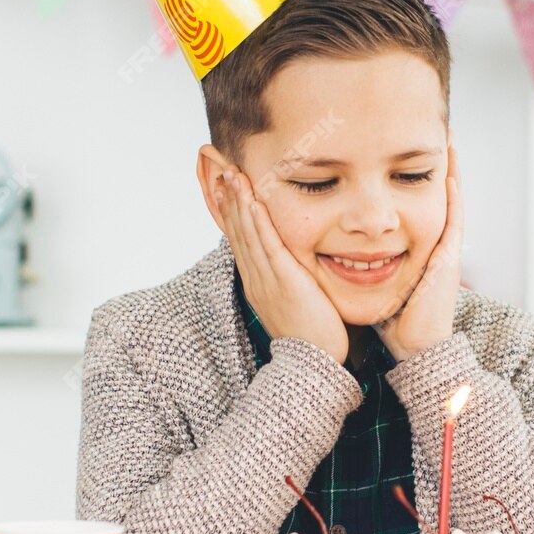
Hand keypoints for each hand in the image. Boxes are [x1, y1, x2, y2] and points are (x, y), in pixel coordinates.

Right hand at [214, 167, 349, 364]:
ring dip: (239, 202)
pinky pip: (267, 245)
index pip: (239, 240)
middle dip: (228, 199)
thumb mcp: (294, 302)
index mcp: (257, 283)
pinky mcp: (283, 280)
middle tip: (220, 169)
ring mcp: (266, 279)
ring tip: (231, 174)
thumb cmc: (313, 336)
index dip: (230, 212)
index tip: (223, 187)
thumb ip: (290, 281)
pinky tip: (253, 200)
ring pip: (247, 234)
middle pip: (236, 232)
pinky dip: (257, 221)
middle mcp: (255, 278)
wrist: (314, 364)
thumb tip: (293, 268)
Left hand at [376, 145, 461, 361]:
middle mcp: (435, 247)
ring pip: (450, 203)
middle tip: (435, 138)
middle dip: (434, 169)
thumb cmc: (393, 322)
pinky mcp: (448, 259)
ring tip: (449, 143)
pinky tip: (451, 173)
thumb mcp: (376, 284)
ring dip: (450, 173)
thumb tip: (339, 256)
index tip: (406, 155)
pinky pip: (454, 220)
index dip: (413, 182)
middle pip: (435, 199)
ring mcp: (445, 252)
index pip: (416, 209)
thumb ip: (364, 267)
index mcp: (418, 252)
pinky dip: (454, 196)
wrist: (415, 348)